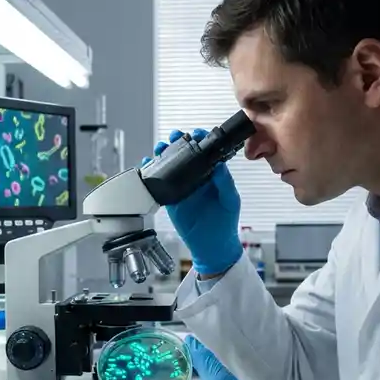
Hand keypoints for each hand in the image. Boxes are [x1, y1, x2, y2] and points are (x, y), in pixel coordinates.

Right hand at [142, 129, 242, 275]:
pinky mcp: (170, 197)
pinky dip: (152, 172)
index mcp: (212, 174)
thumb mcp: (230, 201)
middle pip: (184, 153)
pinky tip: (148, 166)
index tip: (197, 134)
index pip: (206, 151)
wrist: (212, 245)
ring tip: (161, 148)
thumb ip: (225, 183)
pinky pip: (159, 182)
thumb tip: (219, 166)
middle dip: (178, 141)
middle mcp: (196, 176)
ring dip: (163, 153)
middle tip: (175, 137)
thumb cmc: (225, 222)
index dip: (200, 139)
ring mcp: (182, 186)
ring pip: (170, 164)